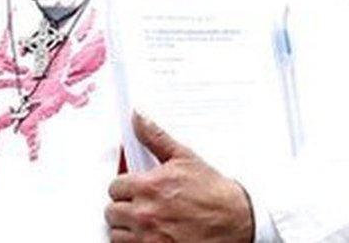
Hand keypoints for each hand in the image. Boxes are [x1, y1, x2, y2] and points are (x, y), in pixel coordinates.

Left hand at [105, 112, 253, 242]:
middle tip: (142, 206)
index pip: (114, 186)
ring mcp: (149, 237)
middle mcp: (145, 213)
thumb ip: (155, 137)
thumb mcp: (185, 158)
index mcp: (149, 186)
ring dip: (127, 228)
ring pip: (117, 233)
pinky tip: (150, 236)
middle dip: (125, 207)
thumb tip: (138, 117)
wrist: (236, 221)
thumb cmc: (213, 192)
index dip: (125, 187)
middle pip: (112, 211)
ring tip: (146, 222)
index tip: (135, 189)